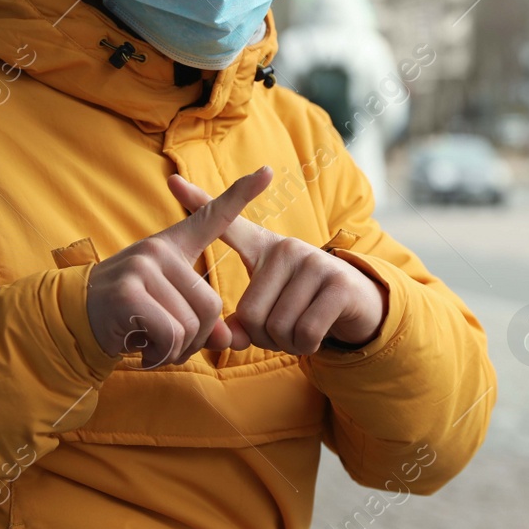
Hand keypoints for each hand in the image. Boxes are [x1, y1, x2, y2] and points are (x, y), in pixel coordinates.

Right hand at [86, 167, 272, 367]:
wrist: (77, 317)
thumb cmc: (130, 310)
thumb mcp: (169, 307)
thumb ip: (201, 318)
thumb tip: (224, 340)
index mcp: (173, 245)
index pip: (211, 215)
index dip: (241, 194)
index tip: (266, 172)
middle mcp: (159, 249)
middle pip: (210, 306)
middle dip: (197, 338)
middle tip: (171, 343)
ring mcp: (142, 267)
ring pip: (190, 325)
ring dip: (177, 349)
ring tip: (154, 344)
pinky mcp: (129, 293)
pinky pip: (170, 334)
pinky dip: (163, 353)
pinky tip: (145, 351)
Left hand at [168, 172, 386, 354]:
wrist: (357, 303)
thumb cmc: (301, 304)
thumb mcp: (269, 308)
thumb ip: (242, 322)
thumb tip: (230, 338)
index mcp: (264, 248)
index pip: (228, 224)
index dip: (200, 203)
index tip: (172, 181)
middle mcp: (288, 248)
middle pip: (251, 314)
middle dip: (264, 337)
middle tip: (281, 331)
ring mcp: (315, 263)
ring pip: (278, 327)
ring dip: (287, 344)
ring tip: (298, 330)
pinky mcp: (339, 284)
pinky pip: (305, 332)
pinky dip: (306, 346)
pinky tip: (313, 336)